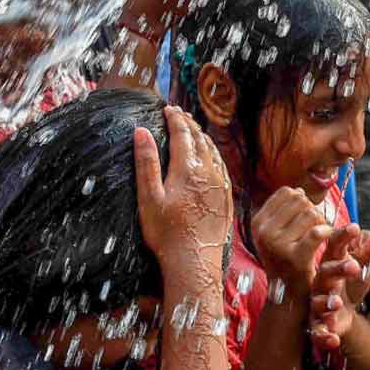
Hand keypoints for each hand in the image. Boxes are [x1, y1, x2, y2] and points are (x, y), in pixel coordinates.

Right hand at [134, 105, 231, 271]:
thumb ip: (146, 162)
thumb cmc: (167, 233)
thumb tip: (141, 131)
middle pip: (200, 139)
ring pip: (213, 152)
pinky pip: (222, 167)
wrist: (195, 261)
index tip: (167, 109)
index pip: (182, 134)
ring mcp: (221, 184)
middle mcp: (208, 172)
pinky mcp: (227, 197)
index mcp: (187, 169)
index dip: (175, 118)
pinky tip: (210, 158)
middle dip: (189, 124)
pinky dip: (213, 155)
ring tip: (194, 131)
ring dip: (203, 138)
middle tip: (179, 115)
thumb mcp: (149, 197)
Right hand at [251, 188, 332, 303]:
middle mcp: (264, 232)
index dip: (302, 200)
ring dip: (323, 222)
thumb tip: (298, 190)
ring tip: (322, 235)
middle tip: (317, 228)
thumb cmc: (287, 261)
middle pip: (300, 200)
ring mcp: (278, 244)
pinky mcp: (296, 257)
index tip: (305, 218)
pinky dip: (328, 232)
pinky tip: (329, 238)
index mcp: (257, 222)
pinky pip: (317, 232)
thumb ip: (284, 210)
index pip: (286, 192)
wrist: (289, 295)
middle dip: (313, 210)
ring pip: (311, 213)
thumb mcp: (276, 234)